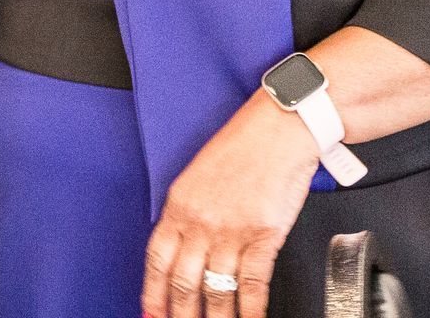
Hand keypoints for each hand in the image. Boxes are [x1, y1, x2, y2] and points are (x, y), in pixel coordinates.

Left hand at [142, 90, 318, 317]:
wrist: (278, 129)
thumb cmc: (243, 148)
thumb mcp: (199, 176)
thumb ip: (189, 212)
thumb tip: (185, 248)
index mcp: (179, 204)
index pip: (157, 260)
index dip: (153, 293)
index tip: (151, 313)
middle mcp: (200, 220)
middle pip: (183, 282)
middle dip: (180, 315)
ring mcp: (230, 230)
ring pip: (215, 289)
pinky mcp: (263, 236)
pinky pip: (251, 283)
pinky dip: (250, 310)